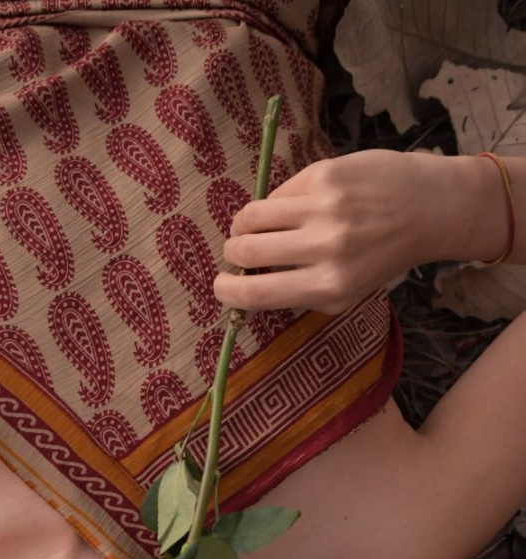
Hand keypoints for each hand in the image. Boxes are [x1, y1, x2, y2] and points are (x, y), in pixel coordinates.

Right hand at [212, 150, 436, 315]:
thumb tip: (250, 288)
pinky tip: (288, 208)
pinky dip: (276, 203)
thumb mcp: (344, 295)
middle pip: (247, 251)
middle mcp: (325, 247)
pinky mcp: (325, 174)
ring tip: (249, 228)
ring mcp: (325, 207)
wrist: (426, 209)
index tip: (221, 287)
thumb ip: (299, 295)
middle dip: (233, 254)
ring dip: (242, 225)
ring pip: (253, 216)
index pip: (256, 293)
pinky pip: (279, 192)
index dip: (227, 291)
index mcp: (328, 286)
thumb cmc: (381, 258)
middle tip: (237, 254)